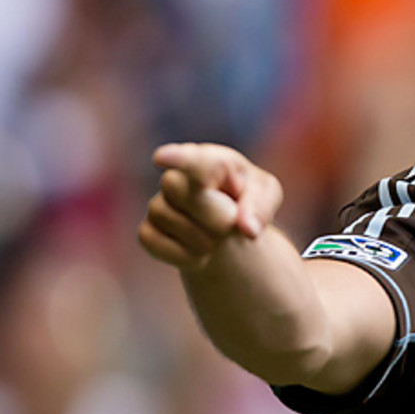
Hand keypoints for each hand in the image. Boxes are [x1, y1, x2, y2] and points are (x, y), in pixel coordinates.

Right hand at [138, 143, 283, 270]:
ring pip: (166, 218)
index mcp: (211, 160)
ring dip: (201, 238)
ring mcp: (159, 204)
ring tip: (218, 241)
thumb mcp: (266, 195)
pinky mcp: (148, 231)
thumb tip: (248, 229)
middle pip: (177, 187)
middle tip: (230, 224)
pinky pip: (152, 242)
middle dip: (209, 213)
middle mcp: (178, 177)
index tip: (161, 157)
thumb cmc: (249, 199)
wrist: (229, 228)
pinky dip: (182, 256)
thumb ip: (261, 206)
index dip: (177, 157)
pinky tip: (201, 255)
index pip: (193, 158)